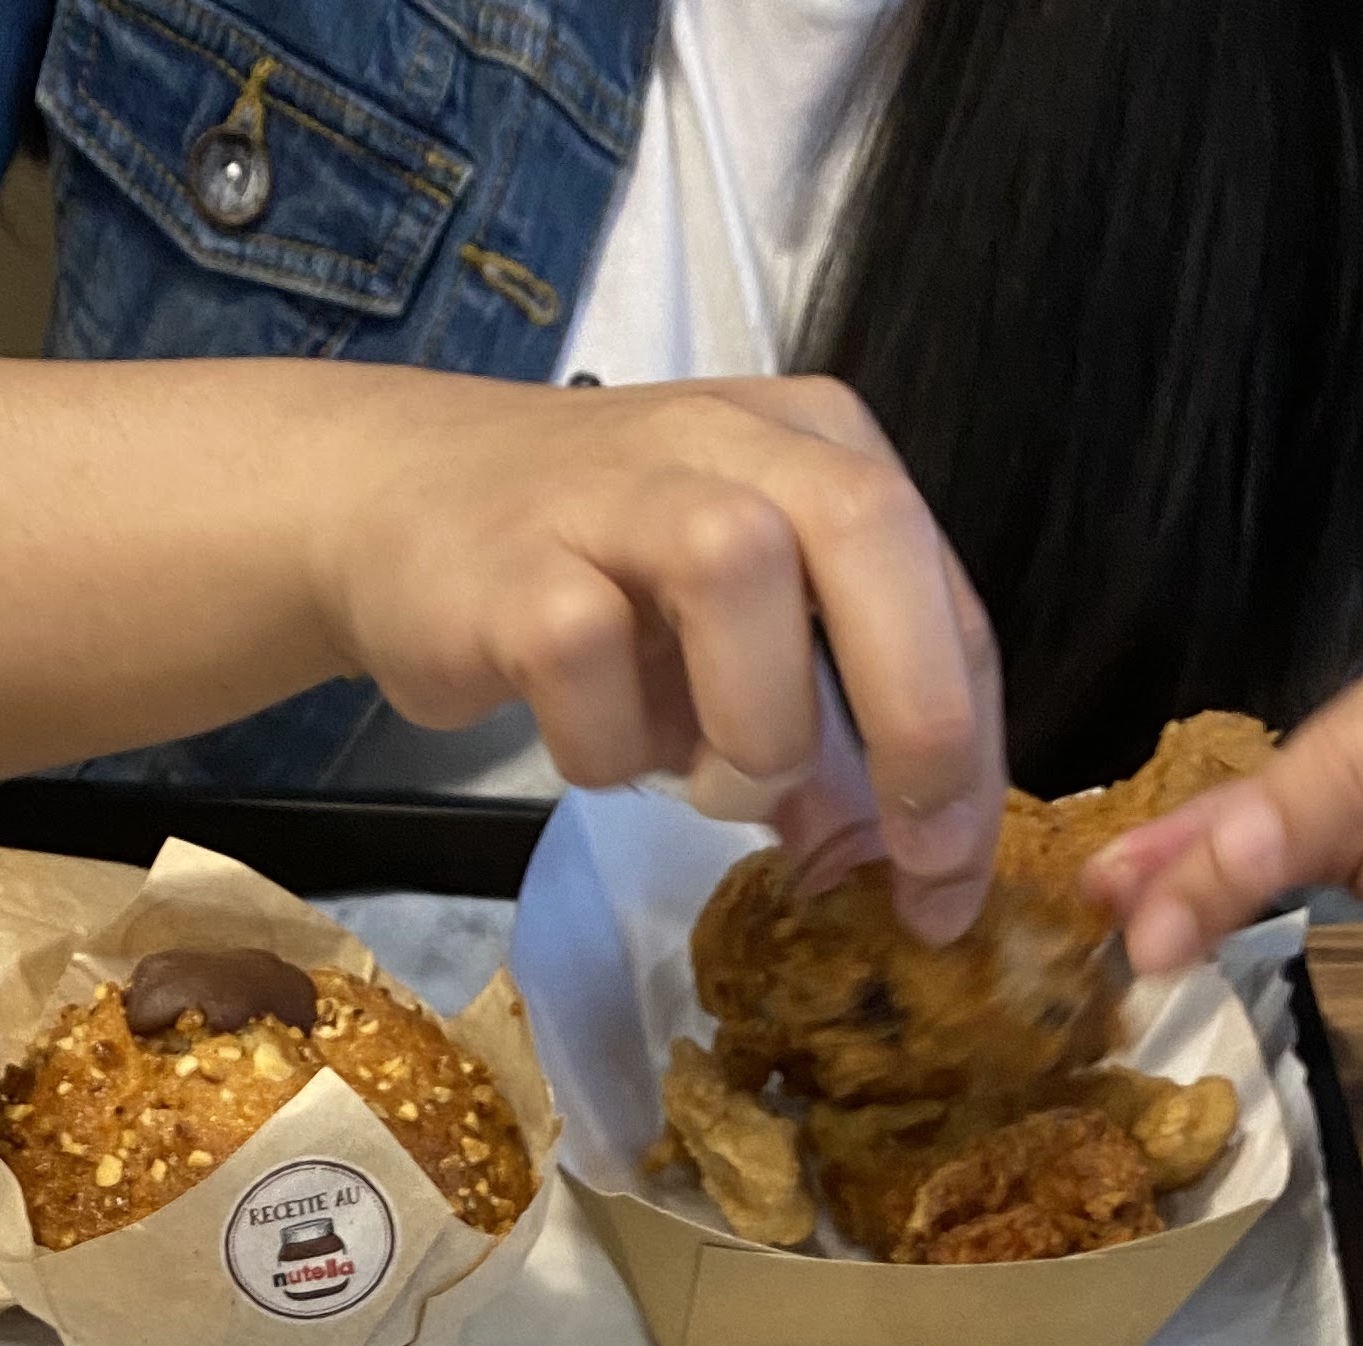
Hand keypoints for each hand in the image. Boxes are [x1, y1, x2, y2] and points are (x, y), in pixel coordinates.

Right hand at [308, 373, 1006, 941]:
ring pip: (740, 576)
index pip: (942, 599)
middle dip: (915, 721)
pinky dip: (606, 744)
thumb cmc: (595, 571)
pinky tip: (591, 738)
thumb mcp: (738, 631)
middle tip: (902, 860)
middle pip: (869, 538)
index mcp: (820, 451)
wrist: (394, 501)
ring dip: (747, 729)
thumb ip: (829, 719)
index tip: (952, 887)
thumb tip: (904, 857)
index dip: (968, 755)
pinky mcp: (514, 561)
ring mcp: (619, 490)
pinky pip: (589, 663)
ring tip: (703, 776)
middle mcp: (733, 441)